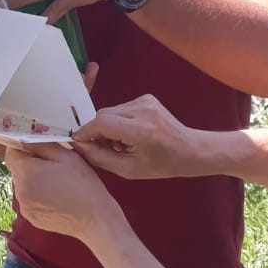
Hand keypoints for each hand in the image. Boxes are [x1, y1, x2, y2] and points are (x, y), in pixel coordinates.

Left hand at [3, 142, 119, 242]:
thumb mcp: (66, 156)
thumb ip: (42, 144)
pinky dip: (38, 196)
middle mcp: (20, 191)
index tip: (37, 148)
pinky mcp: (31, 217)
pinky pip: (29, 200)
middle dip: (30, 165)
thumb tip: (27, 139)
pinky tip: (56, 196)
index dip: (22, 147)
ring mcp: (25, 206)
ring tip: (57, 183)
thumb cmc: (83, 185)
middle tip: (53, 166)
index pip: (11, 153)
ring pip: (23, 185)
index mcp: (27, 172)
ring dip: (34, 180)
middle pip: (17, 170)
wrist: (94, 219)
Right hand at [71, 95, 201, 179]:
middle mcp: (142, 110)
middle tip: (105, 148)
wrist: (190, 150)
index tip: (78, 142)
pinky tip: (130, 134)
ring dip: (109, 127)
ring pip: (111, 111)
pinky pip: (121, 108)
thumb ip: (100, 157)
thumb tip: (79, 144)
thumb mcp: (128, 170)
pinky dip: (119, 121)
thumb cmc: (161, 165)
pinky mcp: (146, 98)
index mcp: (139, 130)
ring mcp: (145, 100)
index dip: (85, 132)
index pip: (101, 122)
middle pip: (103, 114)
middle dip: (98, 131)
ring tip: (122, 143)